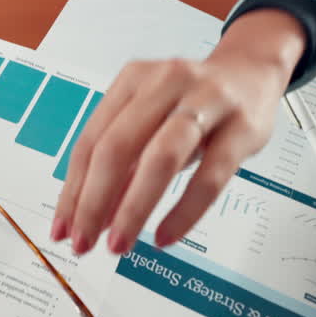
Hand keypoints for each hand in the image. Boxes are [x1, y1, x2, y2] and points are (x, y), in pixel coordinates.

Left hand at [51, 8, 306, 255]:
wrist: (253, 72)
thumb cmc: (193, 104)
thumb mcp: (151, 122)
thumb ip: (124, 165)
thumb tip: (93, 218)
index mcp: (132, 81)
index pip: (91, 141)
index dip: (73, 190)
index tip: (62, 230)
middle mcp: (165, 83)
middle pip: (118, 147)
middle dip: (94, 202)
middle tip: (85, 243)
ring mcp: (206, 101)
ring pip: (161, 158)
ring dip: (133, 207)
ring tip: (119, 244)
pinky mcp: (241, 127)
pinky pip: (210, 176)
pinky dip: (184, 211)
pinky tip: (165, 236)